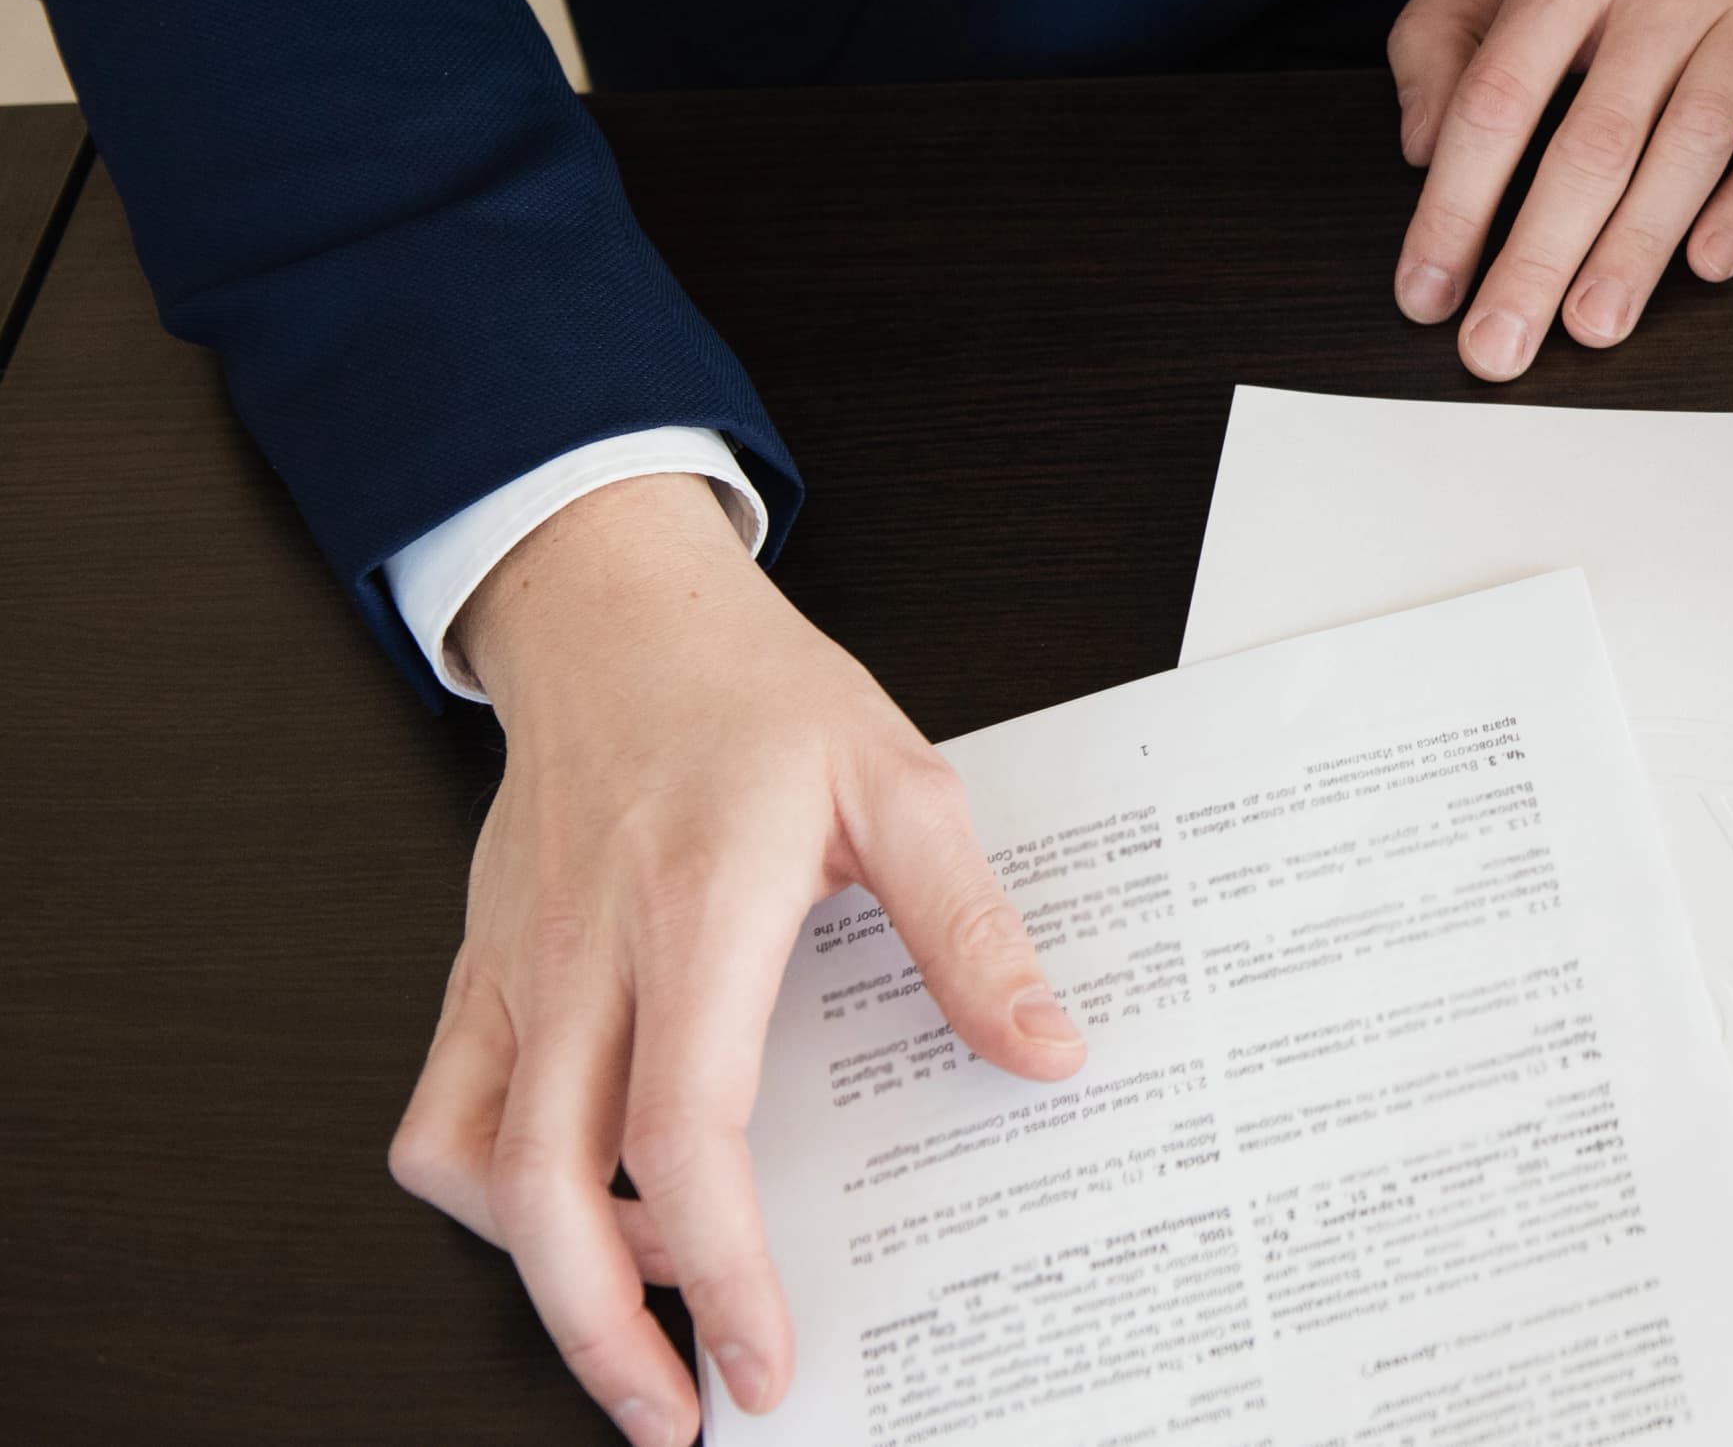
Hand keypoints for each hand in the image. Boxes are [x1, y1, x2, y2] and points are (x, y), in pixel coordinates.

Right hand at [387, 475, 1083, 1445]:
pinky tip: (574, 1206)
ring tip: (638, 1325)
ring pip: (470, 1165)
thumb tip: (1044, 1048)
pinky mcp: (477, 968)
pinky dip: (488, 1191)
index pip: (685, 1131)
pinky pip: (443, 1109)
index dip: (718, 1265)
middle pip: (544, 1191)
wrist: (617, 610)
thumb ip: (972, 928)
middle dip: (602, 1331)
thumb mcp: (903, 784)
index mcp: (695, 912)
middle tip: (681, 1411)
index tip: (764, 1352)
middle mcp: (580, 953)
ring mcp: (512, 966)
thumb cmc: (755, 692)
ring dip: (537, 1273)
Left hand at [1388, 0, 1732, 378]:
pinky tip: (1712, 263)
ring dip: (1638, 247)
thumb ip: (1441, 26)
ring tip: (1594, 326)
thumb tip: (1420, 143)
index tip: (1428, 289)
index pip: (1498, 95)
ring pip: (1693, 142)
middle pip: (1594, 138)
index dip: (1455, 203)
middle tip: (1501, 348)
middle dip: (1538, 256)